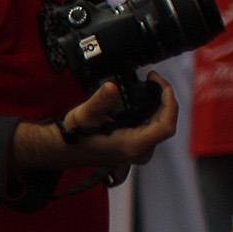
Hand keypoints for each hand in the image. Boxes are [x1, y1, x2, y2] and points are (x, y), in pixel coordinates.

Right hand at [45, 79, 178, 172]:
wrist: (63, 149)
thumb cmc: (73, 136)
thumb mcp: (84, 115)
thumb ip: (99, 102)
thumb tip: (111, 87)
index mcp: (132, 145)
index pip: (166, 125)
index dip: (169, 102)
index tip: (160, 83)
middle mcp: (139, 152)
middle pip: (167, 124)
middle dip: (165, 99)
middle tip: (154, 79)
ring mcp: (139, 152)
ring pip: (162, 126)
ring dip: (161, 105)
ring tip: (152, 86)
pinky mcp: (136, 148)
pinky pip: (154, 129)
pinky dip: (154, 113)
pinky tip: (147, 100)